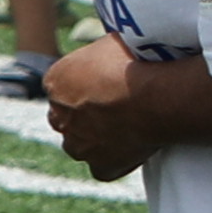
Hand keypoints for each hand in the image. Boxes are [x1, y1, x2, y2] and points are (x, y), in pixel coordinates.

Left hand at [43, 33, 175, 176]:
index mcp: (55, 82)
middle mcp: (58, 115)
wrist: (157, 96)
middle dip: (84, 116)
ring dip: (96, 141)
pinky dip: (116, 162)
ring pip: (80, 145)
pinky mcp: (100, 166)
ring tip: (127, 130)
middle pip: (66, 118)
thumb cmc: (138, 62)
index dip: (85, 89)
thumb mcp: (110, 44)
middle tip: (116, 111)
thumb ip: (98, 55)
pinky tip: (135, 149)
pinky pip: (104, 168)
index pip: (62, 89)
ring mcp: (78, 144)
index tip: (107, 89)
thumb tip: (104, 50)